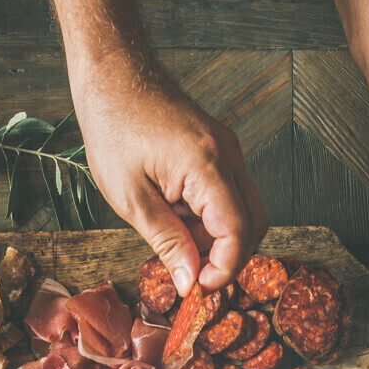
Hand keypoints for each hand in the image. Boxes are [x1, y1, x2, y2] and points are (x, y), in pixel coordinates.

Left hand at [72, 60, 266, 294]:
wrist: (114, 77)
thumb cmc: (114, 130)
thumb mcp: (132, 200)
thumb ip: (166, 243)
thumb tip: (190, 283)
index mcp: (207, 166)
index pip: (239, 232)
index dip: (223, 270)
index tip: (197, 291)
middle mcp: (228, 156)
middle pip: (254, 225)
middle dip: (227, 260)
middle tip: (192, 280)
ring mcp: (228, 151)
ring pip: (244, 213)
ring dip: (217, 242)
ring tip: (177, 246)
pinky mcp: (219, 152)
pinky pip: (229, 197)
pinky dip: (210, 222)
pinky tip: (178, 223)